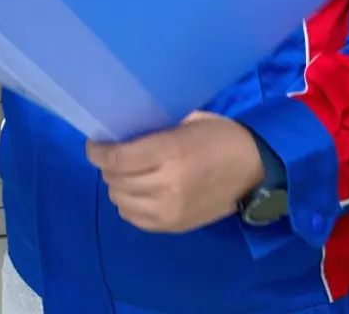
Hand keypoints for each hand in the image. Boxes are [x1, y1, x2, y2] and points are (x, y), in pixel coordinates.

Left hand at [87, 111, 266, 232]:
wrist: (254, 169)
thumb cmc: (219, 136)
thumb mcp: (186, 122)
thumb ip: (154, 131)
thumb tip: (121, 135)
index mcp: (171, 153)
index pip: (118, 159)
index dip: (98, 152)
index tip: (94, 144)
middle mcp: (167, 185)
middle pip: (116, 181)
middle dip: (107, 167)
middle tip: (112, 155)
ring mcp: (170, 210)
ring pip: (121, 201)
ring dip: (117, 186)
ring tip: (124, 174)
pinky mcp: (175, 227)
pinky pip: (135, 219)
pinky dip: (128, 205)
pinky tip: (136, 192)